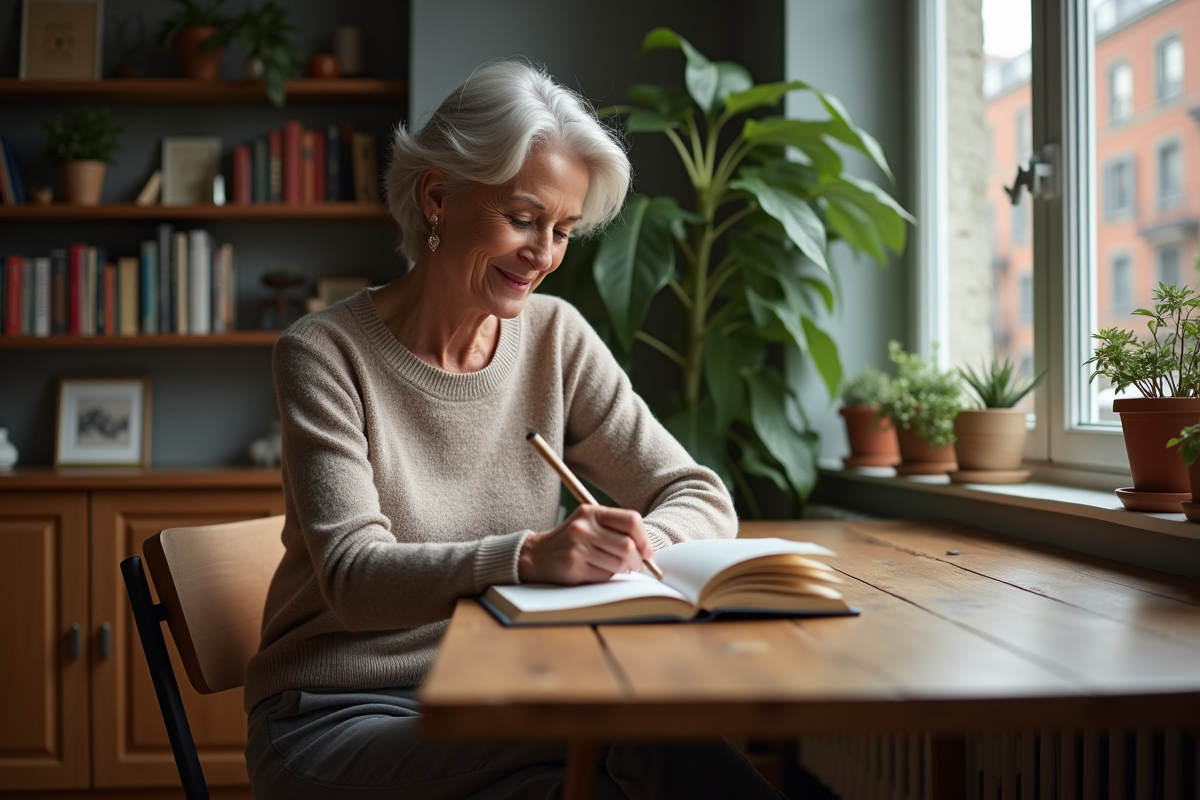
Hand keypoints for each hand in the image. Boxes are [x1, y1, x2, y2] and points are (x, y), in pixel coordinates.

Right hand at [518, 505, 654, 584]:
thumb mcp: (589, 524)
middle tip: (636, 565)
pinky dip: (608, 577)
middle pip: (628, 545)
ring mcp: (577, 546)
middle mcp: (584, 527)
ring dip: (623, 570)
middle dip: (638, 560)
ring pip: (619, 563)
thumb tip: (647, 550)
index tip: (647, 551)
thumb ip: (615, 530)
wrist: (536, 555)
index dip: (644, 538)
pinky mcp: (573, 566)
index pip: (631, 520)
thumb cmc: (571, 541)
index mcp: (591, 512)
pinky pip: (605, 575)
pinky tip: (598, 571)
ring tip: (617, 568)